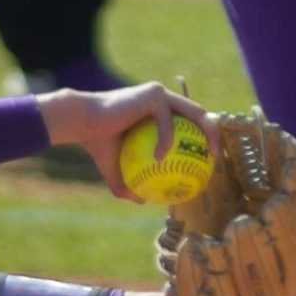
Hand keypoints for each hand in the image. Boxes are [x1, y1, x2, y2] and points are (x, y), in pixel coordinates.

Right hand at [37, 82, 220, 201]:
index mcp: (159, 110)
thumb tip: (143, 201)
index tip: (207, 161)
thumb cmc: (97, 145)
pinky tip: (160, 157)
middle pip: (200, 114)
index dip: (204, 138)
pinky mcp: (153, 95)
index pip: (190, 122)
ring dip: (204, 135)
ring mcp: (160, 94)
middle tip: (214, 160)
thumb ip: (129, 184)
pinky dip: (166, 140)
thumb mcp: (114, 170)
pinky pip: (167, 122)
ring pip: (193, 113)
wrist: (81, 123)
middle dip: (214, 134)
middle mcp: (163, 98)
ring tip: (206, 158)